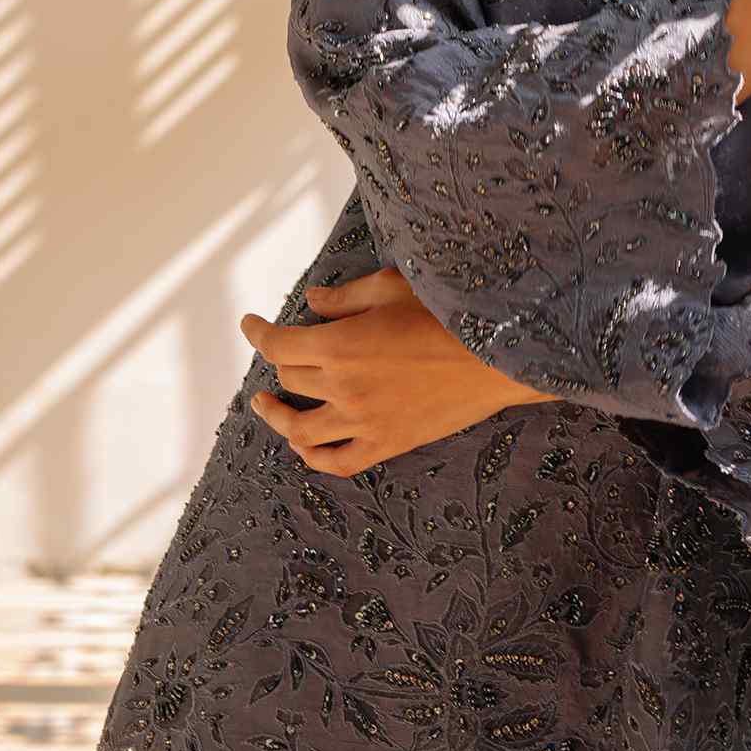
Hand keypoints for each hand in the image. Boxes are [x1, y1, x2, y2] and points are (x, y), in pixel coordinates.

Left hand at [239, 266, 553, 476]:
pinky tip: (303, 445)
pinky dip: (313, 456)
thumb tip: (312, 300)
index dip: (258, 332)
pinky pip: (338, 461)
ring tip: (267, 406)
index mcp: (339, 345)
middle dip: (280, 361)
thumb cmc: (450, 313)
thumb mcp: (393, 289)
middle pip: (291, 377)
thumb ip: (346, 297)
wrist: (500, 354)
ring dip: (278, 416)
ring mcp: (363, 421)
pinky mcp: (387, 443)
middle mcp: (342, 387)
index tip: (250, 324)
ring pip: (300, 427)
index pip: (279, 344)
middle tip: (280, 352)